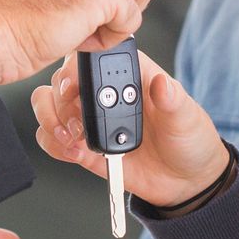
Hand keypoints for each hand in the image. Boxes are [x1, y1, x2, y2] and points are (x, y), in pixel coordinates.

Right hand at [31, 52, 228, 208]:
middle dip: (59, 100)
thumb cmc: (190, 139)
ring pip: (48, 105)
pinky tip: (74, 152)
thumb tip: (163, 83)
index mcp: (129, 75)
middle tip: (74, 121)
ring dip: (51, 120)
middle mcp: (103, 93)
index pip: (92, 57)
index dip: (75, 68)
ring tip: (71, 138)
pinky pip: (53, 139)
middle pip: (61, 81)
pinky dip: (54, 145)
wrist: (186, 180)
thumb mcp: (187, 118)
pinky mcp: (83, 145)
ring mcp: (90, 119)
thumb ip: (174, 100)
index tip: (74, 87)